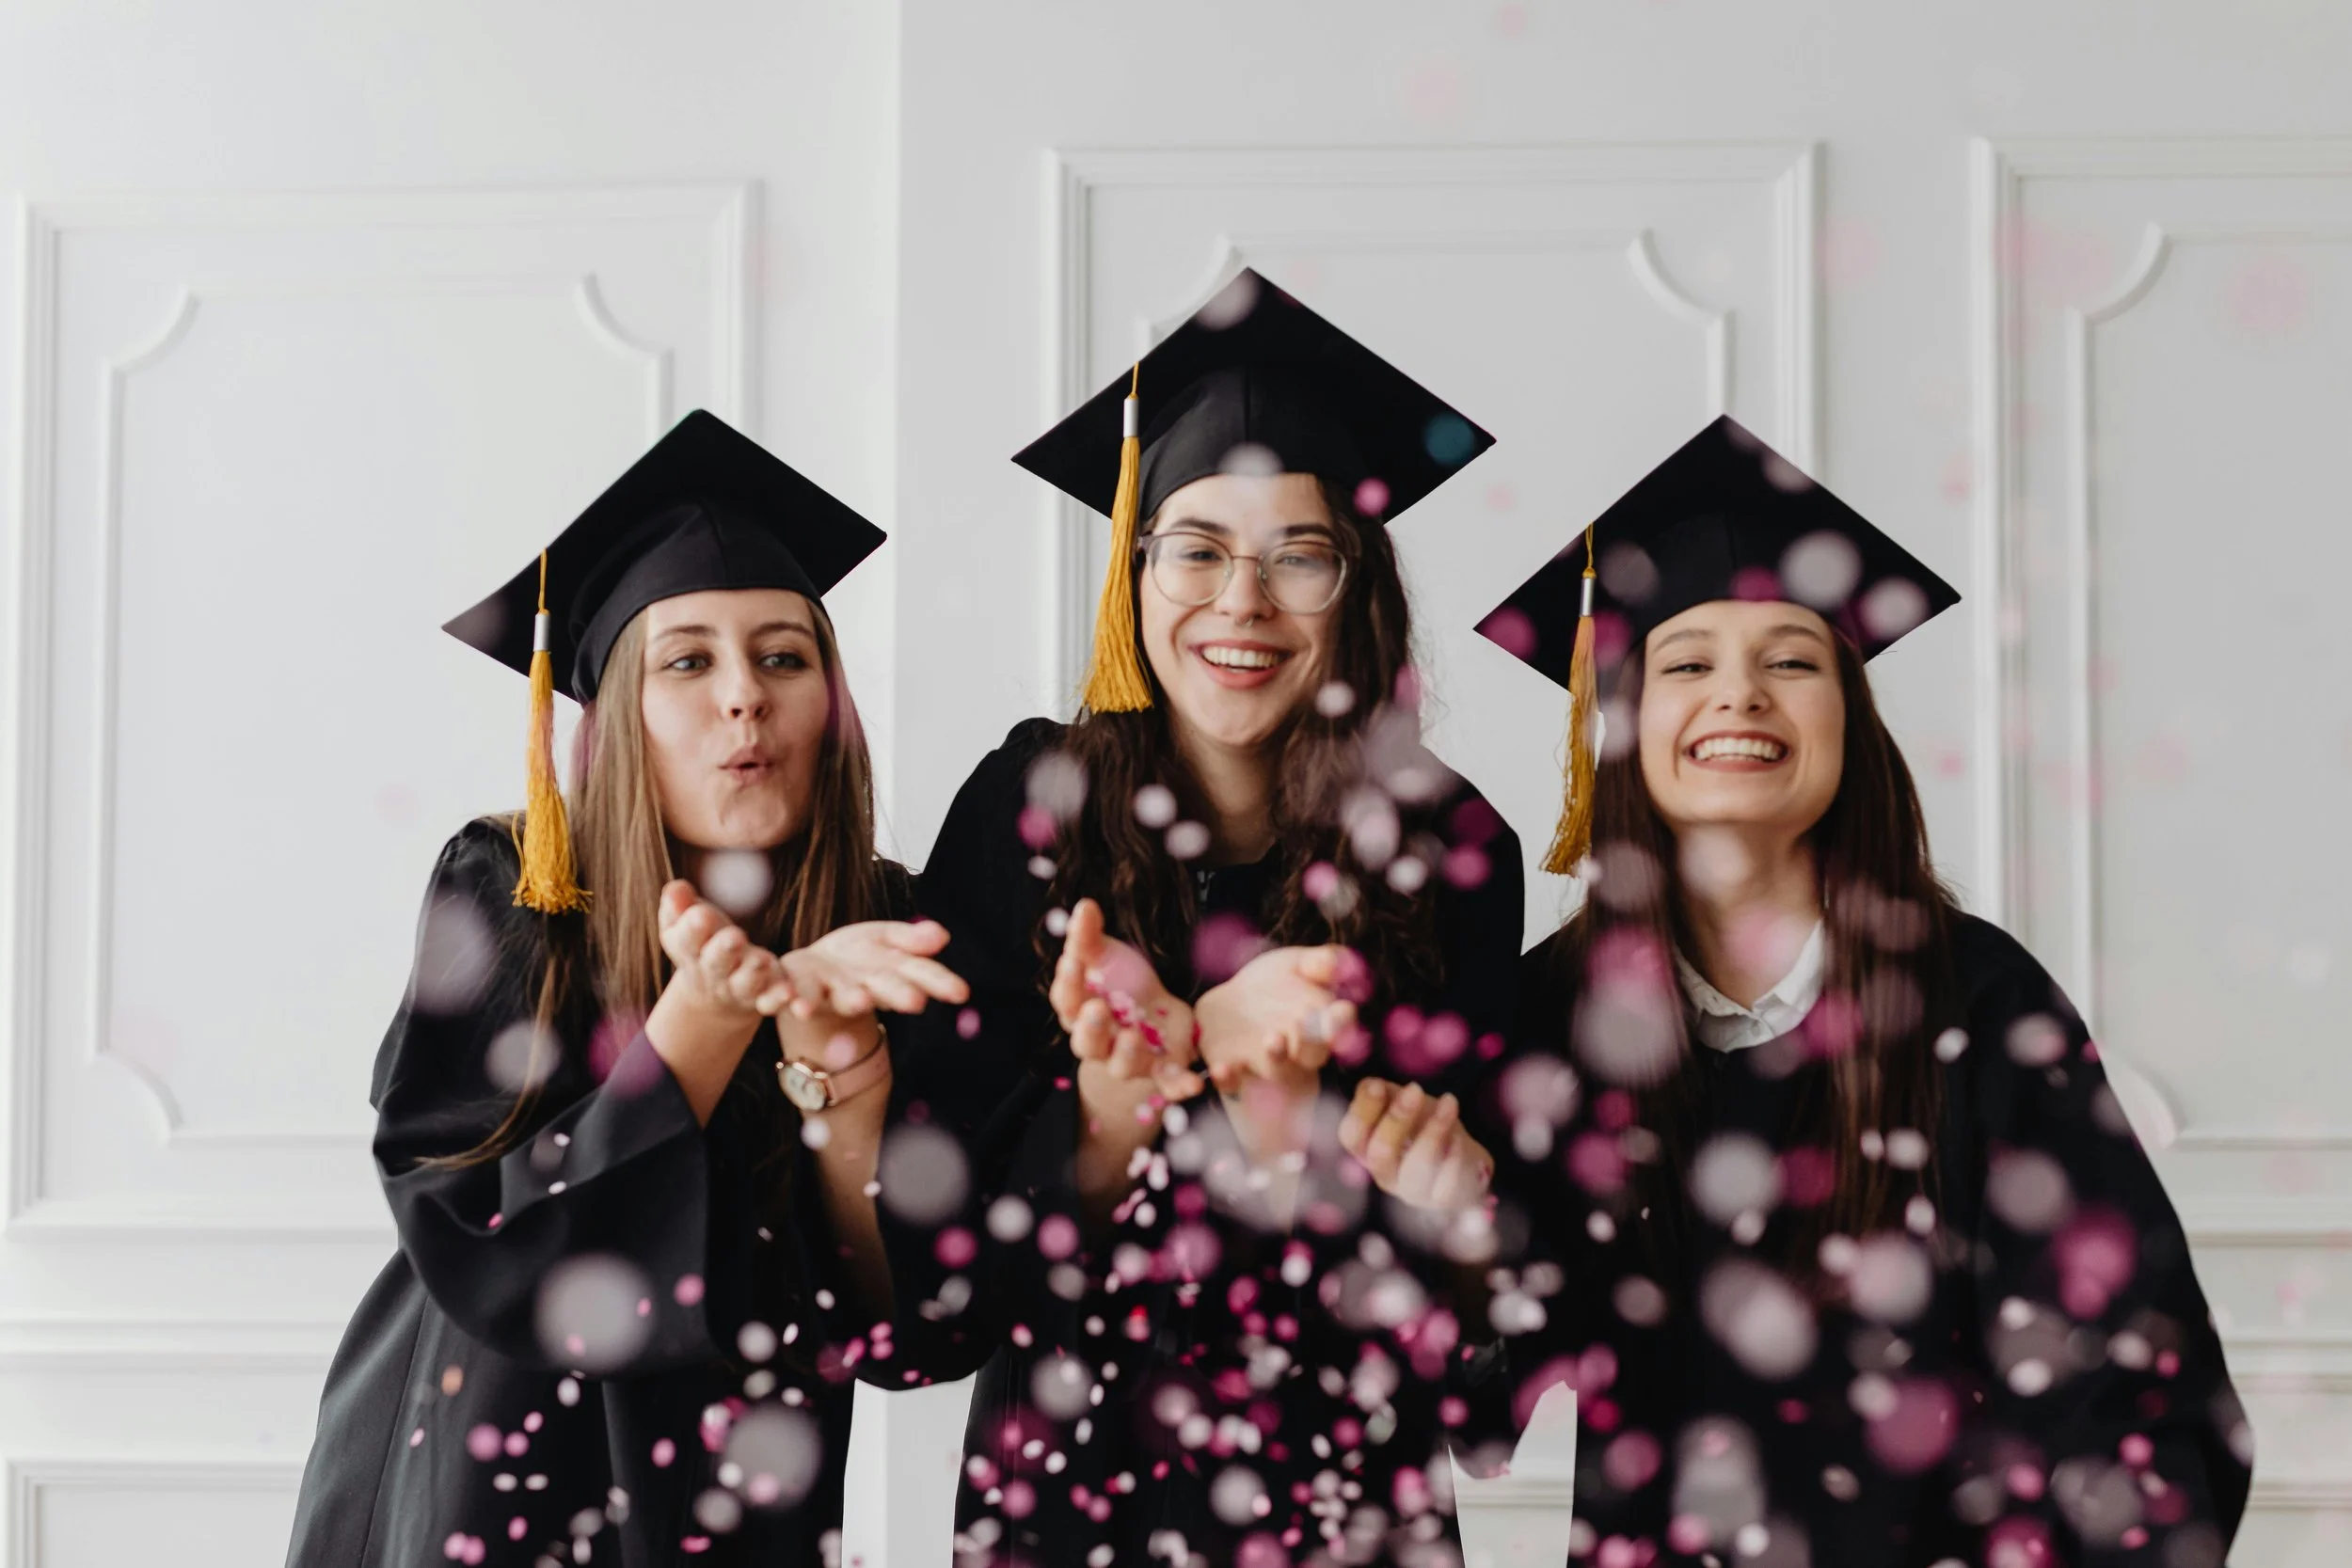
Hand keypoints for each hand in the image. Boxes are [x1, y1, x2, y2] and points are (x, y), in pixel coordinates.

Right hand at [657, 879, 789, 1018]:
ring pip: (745, 983)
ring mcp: (739, 986)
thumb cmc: (700, 946)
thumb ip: (678, 907)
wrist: (712, 997)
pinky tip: (790, 993)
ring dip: (753, 973)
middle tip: (735, 937)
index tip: (700, 914)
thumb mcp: (685, 927)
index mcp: (691, 951)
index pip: (687, 940)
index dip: (693, 928)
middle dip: (724, 950)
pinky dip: (780, 998)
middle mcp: (714, 972)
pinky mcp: (765, 996)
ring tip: (762, 960)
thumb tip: (675, 888)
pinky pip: (771, 1000)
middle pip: (716, 962)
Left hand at [776, 920, 966, 1019]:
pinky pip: (801, 998)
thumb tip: (942, 935)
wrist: (808, 974)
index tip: (960, 992)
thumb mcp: (883, 939)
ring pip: (845, 998)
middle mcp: (864, 987)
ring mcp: (832, 993)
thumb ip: (909, 940)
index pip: (919, 974)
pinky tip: (797, 1007)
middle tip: (915, 1000)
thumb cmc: (855, 957)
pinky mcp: (801, 993)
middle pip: (885, 989)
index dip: (939, 983)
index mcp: (890, 971)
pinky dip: (800, 1003)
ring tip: (859, 999)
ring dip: (853, 1000)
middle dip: (898, 994)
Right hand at [1049, 899, 1204, 1101]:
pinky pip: (1169, 1084)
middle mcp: (1100, 1041)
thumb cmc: (1122, 982)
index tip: (1073, 962)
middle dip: (1090, 1027)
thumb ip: (1090, 935)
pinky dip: (1181, 1087)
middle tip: (1096, 1008)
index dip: (1068, 983)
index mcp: (1081, 1011)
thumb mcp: (1106, 954)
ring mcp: (1130, 1059)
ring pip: (1122, 1065)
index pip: (1067, 1000)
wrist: (1157, 1010)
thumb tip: (1083, 905)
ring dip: (1125, 1053)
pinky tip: (1196, 1084)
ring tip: (1131, 1036)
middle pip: (1087, 1042)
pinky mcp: (1162, 1070)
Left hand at [1195, 945, 1362, 1094]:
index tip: (1337, 1013)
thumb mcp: (1297, 963)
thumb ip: (1320, 962)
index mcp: (1321, 1022)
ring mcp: (1268, 1065)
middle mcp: (1300, 1050)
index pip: (1339, 1024)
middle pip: (1313, 1054)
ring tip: (1273, 1039)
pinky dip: (1229, 1078)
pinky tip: (1222, 1068)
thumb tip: (1335, 963)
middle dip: (1311, 1043)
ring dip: (1277, 1057)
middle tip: (1302, 1023)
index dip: (1340, 1021)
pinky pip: (1233, 1083)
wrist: (1233, 1005)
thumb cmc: (1275, 983)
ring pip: (1278, 1070)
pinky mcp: (1235, 1074)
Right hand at [1338, 1079, 1493, 1211]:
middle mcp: (1385, 1174)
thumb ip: (1385, 1094)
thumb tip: (1370, 1086)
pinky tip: (1459, 1135)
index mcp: (1367, 1151)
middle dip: (1396, 1118)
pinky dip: (1454, 1154)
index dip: (1362, 1111)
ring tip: (1448, 1102)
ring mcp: (1413, 1190)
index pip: (1351, 1137)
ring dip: (1433, 1131)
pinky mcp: (1443, 1198)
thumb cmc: (1424, 1129)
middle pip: (1380, 1153)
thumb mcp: (1402, 1106)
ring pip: (1417, 1167)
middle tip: (1416, 1089)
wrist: (1461, 1164)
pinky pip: (1447, 1180)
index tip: (1378, 1085)